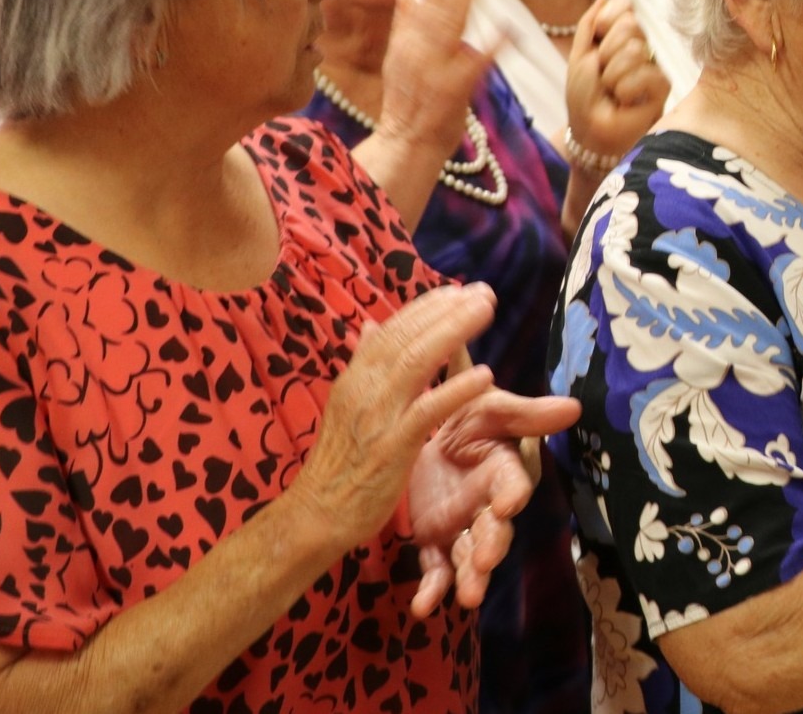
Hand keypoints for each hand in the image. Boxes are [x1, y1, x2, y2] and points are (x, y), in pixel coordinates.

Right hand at [285, 284, 505, 571]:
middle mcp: (363, 388)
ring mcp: (377, 417)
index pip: (393, 329)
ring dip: (454, 332)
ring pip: (416, 362)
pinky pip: (427, 412)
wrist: (315, 514)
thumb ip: (361, 364)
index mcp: (355, 378)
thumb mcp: (345, 405)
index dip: (427, 306)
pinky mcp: (392, 448)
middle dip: (447, 309)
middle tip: (484, 291)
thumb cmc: (339, 461)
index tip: (459, 289)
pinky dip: (455, 390)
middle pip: (408, 337)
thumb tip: (369, 326)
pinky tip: (485, 375)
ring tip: (486, 311)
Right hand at [379, 0, 496, 159]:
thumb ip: (402, 25)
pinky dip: (495, 44)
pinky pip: (480, 60)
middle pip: (439, 2)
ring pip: (453, 19)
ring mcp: (437, 65)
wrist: (407, 141)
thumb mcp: (396, 59)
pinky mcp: (457, 86)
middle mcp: (419, 48)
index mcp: (407, 40)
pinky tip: (510, 26)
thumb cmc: (406, 103)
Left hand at [408, 386, 580, 614]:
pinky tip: (422, 607)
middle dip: (493, 546)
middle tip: (486, 561)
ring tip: (469, 597)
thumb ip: (526, 413)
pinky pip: (435, 568)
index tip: (506, 504)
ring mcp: (463, 527)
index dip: (512, 494)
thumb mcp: (491, 406)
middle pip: (496, 531)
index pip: (513, 484)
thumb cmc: (470, 416)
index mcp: (503, 472)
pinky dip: (432, 590)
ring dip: (472, 577)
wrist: (433, 430)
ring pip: (470, 557)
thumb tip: (573, 408)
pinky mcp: (436, 540)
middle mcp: (488, 506)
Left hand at [565, 0, 670, 162]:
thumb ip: (590, 24)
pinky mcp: (662, 86)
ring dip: (612, 76)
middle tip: (603, 76)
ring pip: (634, 50)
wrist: (591, 132)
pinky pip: (644, 74)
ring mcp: (652, 65)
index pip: (625, 8)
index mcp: (620, 37)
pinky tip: (624, 101)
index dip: (607, 21)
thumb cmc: (584, 98)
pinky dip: (624, 90)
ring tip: (612, 92)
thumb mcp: (579, 56)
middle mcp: (640, 47)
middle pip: (630, 26)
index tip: (596, 44)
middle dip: (606, 53)